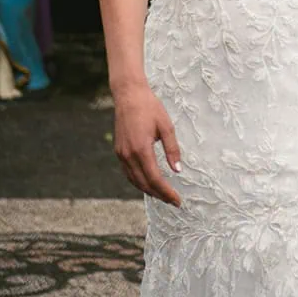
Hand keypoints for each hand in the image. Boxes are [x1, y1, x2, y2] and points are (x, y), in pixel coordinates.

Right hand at [113, 82, 182, 206]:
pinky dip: (139, 182)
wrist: (129, 95)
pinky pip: (128, 173)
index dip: (167, 192)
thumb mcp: (166, 126)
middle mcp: (129, 155)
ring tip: (163, 195)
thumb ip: (172, 149)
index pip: (155, 179)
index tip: (178, 201)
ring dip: (149, 191)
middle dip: (159, 195)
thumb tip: (178, 170)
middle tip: (173, 201)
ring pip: (134, 181)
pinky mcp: (119, 151)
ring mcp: (121, 154)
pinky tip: (148, 182)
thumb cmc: (150, 108)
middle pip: (144, 184)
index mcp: (142, 149)